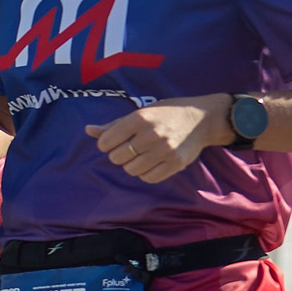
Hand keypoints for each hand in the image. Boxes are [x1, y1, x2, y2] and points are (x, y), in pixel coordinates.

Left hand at [85, 96, 230, 184]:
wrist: (203, 119)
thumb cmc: (167, 114)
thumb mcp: (141, 112)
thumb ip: (114, 124)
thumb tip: (88, 130)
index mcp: (141, 118)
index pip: (106, 141)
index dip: (106, 144)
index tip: (114, 141)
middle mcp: (152, 134)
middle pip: (117, 157)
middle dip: (118, 155)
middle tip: (129, 148)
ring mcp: (165, 150)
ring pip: (131, 170)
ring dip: (131, 165)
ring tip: (141, 155)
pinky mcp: (176, 163)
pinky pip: (148, 178)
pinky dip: (145, 173)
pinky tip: (151, 162)